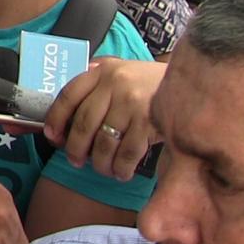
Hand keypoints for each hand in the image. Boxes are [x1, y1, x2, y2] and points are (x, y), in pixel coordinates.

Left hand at [43, 58, 166, 180]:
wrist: (191, 83)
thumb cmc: (146, 85)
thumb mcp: (118, 75)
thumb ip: (93, 88)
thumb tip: (60, 120)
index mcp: (102, 71)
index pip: (68, 96)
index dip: (56, 119)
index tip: (52, 137)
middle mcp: (115, 84)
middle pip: (84, 124)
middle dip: (75, 149)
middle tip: (76, 161)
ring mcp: (133, 103)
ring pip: (104, 143)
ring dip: (99, 163)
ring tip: (102, 169)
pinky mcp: (150, 122)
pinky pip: (127, 153)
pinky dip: (121, 168)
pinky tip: (121, 172)